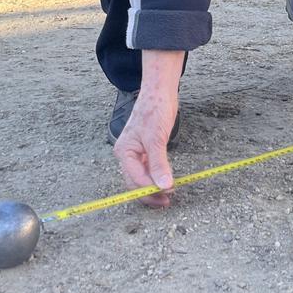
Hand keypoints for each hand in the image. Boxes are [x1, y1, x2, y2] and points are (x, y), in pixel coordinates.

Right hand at [113, 50, 182, 206]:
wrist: (160, 91)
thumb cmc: (155, 109)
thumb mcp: (157, 138)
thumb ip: (159, 164)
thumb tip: (164, 186)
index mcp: (125, 151)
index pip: (134, 179)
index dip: (149, 189)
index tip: (167, 193)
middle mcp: (127, 154)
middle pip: (135, 182)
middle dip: (150, 193)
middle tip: (167, 200)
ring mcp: (136, 153)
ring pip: (142, 177)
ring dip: (154, 187)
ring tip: (168, 195)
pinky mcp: (146, 150)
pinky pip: (148, 169)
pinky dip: (156, 177)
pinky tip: (166, 182)